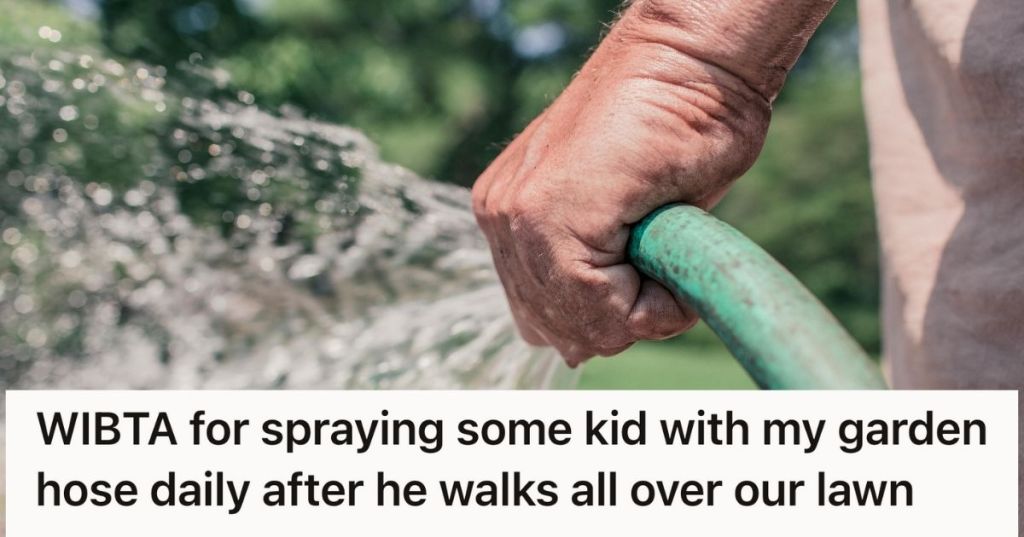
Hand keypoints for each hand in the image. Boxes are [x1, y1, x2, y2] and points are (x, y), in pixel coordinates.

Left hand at [472, 3, 773, 365]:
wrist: (694, 61)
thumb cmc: (679, 128)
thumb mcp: (628, 220)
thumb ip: (594, 274)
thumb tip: (574, 351)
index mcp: (512, 217)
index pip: (546, 319)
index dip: (612, 318)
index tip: (654, 275)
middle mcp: (501, 218)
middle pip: (558, 331)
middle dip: (621, 320)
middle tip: (663, 266)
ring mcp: (516, 215)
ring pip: (579, 326)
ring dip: (640, 310)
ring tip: (667, 253)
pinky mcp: (546, 214)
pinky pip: (599, 307)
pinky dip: (653, 304)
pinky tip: (670, 253)